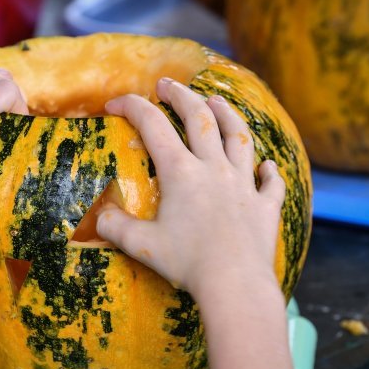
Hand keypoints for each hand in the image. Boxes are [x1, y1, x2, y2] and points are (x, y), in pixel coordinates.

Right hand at [96, 78, 285, 295]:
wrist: (235, 283)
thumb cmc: (186, 263)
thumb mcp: (141, 245)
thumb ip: (115, 227)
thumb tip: (98, 216)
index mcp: (181, 173)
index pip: (153, 126)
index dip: (132, 107)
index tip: (115, 102)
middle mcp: (214, 169)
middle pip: (199, 118)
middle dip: (181, 95)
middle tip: (167, 84)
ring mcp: (243, 184)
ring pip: (238, 137)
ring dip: (227, 114)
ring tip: (217, 101)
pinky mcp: (265, 206)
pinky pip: (270, 181)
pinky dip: (268, 170)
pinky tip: (266, 165)